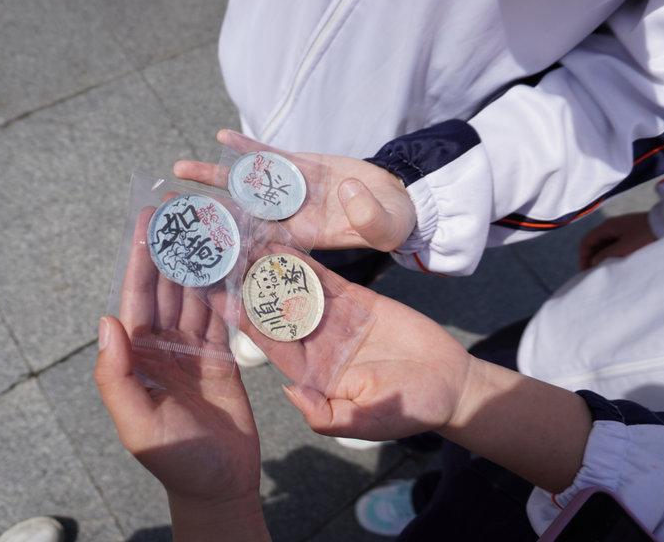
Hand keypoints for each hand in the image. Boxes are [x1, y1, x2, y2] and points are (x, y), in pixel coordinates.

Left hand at [95, 206, 266, 538]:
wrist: (221, 484)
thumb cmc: (177, 460)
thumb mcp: (138, 424)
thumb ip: (117, 374)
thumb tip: (106, 319)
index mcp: (137, 357)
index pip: (137, 297)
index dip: (140, 258)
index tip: (146, 220)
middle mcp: (162, 347)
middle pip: (167, 287)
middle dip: (172, 248)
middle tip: (183, 208)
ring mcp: (192, 350)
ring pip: (195, 295)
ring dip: (200, 262)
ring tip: (210, 225)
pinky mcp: (221, 357)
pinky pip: (221, 315)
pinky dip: (225, 289)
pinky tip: (230, 263)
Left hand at [174, 129, 415, 251]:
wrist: (397, 198)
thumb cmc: (391, 221)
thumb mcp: (386, 226)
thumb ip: (368, 216)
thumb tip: (349, 191)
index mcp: (304, 237)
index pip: (259, 242)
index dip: (228, 242)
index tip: (196, 244)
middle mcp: (289, 215)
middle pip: (239, 213)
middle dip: (205, 211)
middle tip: (169, 209)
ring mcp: (291, 189)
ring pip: (246, 183)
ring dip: (215, 176)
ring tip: (179, 170)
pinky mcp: (299, 166)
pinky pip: (268, 155)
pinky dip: (247, 146)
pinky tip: (221, 137)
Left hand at [215, 249, 472, 441]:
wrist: (450, 384)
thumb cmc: (409, 408)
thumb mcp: (364, 421)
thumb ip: (325, 413)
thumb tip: (290, 391)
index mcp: (310, 371)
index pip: (267, 341)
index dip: (240, 318)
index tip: (213, 295)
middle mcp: (316, 342)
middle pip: (274, 309)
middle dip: (247, 286)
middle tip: (220, 257)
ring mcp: (335, 319)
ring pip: (294, 289)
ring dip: (269, 269)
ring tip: (242, 242)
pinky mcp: (357, 301)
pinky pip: (325, 279)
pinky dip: (303, 263)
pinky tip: (280, 245)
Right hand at [578, 212, 655, 269]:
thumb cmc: (646, 235)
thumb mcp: (624, 248)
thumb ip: (606, 255)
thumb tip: (593, 261)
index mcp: (607, 226)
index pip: (587, 241)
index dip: (583, 256)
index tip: (584, 269)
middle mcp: (611, 226)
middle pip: (594, 242)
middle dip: (591, 257)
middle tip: (592, 272)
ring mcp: (620, 228)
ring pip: (604, 244)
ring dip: (601, 256)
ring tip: (603, 269)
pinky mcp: (629, 232)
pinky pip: (614, 243)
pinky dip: (610, 253)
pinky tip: (614, 262)